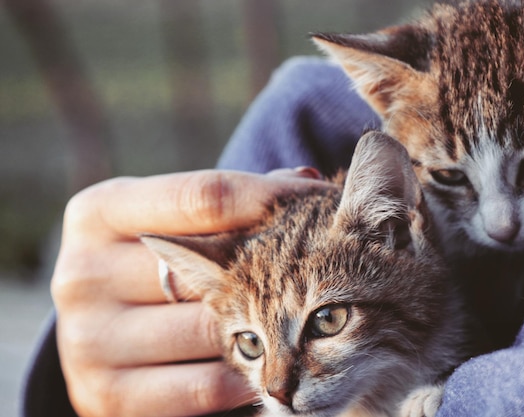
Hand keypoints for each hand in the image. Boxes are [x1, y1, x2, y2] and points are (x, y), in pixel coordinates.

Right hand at [52, 168, 326, 416]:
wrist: (101, 334)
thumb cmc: (155, 262)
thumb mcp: (174, 219)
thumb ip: (236, 197)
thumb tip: (307, 179)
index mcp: (98, 213)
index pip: (205, 197)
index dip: (274, 198)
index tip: (323, 199)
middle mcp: (83, 274)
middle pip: (214, 269)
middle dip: (275, 266)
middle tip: (316, 262)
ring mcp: (90, 341)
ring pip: (215, 330)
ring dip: (261, 325)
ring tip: (282, 313)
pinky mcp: (108, 396)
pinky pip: (210, 385)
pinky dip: (246, 375)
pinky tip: (259, 356)